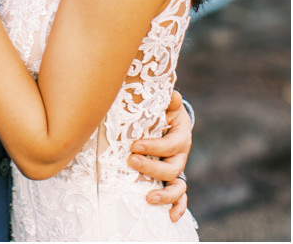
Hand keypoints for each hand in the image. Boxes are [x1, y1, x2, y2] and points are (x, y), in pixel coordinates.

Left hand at [131, 89, 191, 220]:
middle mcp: (180, 156)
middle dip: (152, 168)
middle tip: (131, 162)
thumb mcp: (162, 104)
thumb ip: (165, 101)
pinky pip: (179, 197)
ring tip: (148, 197)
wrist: (165, 120)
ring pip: (177, 187)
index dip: (155, 147)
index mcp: (180, 136)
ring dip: (165, 194)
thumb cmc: (159, 111)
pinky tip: (169, 216)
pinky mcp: (172, 180)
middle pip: (172, 168)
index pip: (172, 145)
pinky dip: (177, 207)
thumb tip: (173, 95)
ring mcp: (177, 169)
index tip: (134, 146)